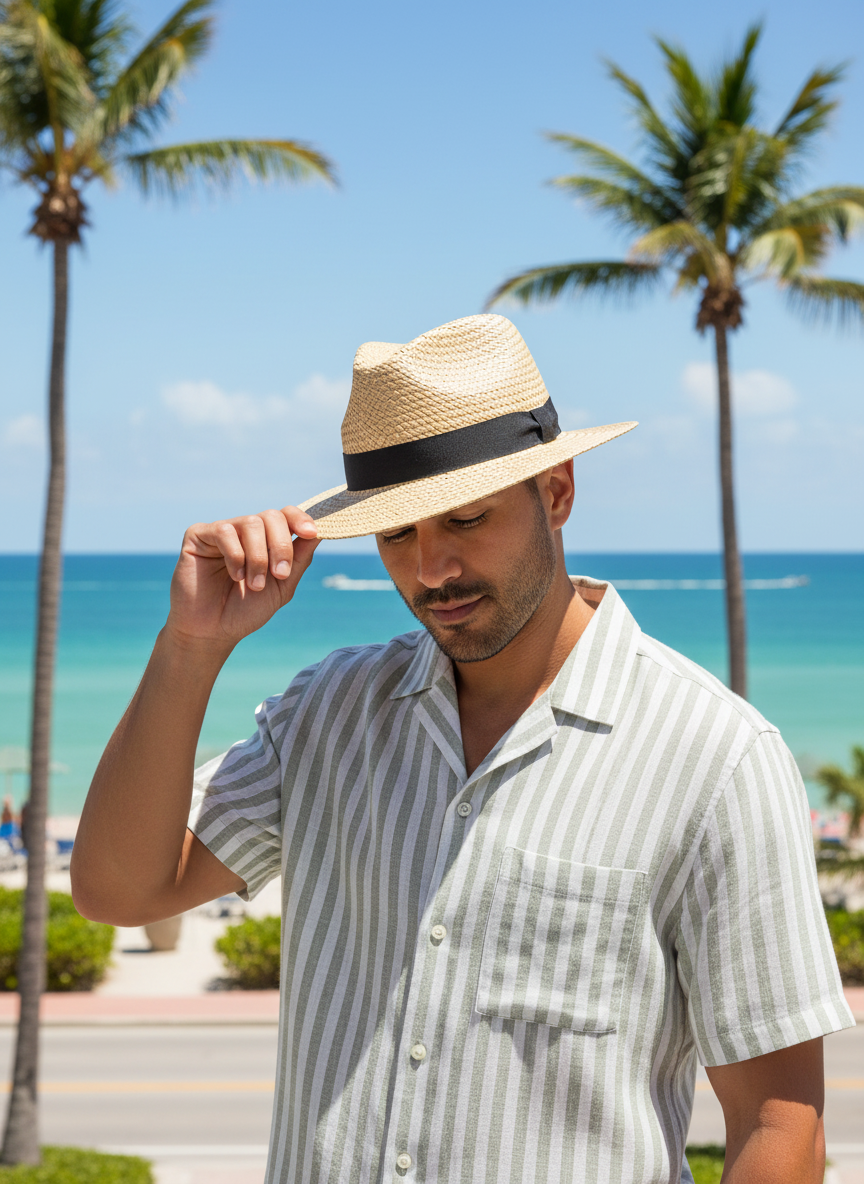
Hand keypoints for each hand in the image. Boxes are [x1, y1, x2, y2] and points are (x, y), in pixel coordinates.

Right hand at [166, 507, 318, 650]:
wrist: (212, 631)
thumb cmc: (246, 610)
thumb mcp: (282, 587)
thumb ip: (299, 560)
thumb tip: (320, 532)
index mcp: (266, 540)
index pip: (285, 515)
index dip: (300, 519)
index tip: (310, 533)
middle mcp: (245, 531)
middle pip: (272, 516)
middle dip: (281, 546)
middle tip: (280, 574)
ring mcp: (222, 531)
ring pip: (251, 523)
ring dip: (258, 557)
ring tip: (254, 584)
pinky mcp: (199, 535)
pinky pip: (225, 531)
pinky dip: (235, 555)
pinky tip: (235, 575)